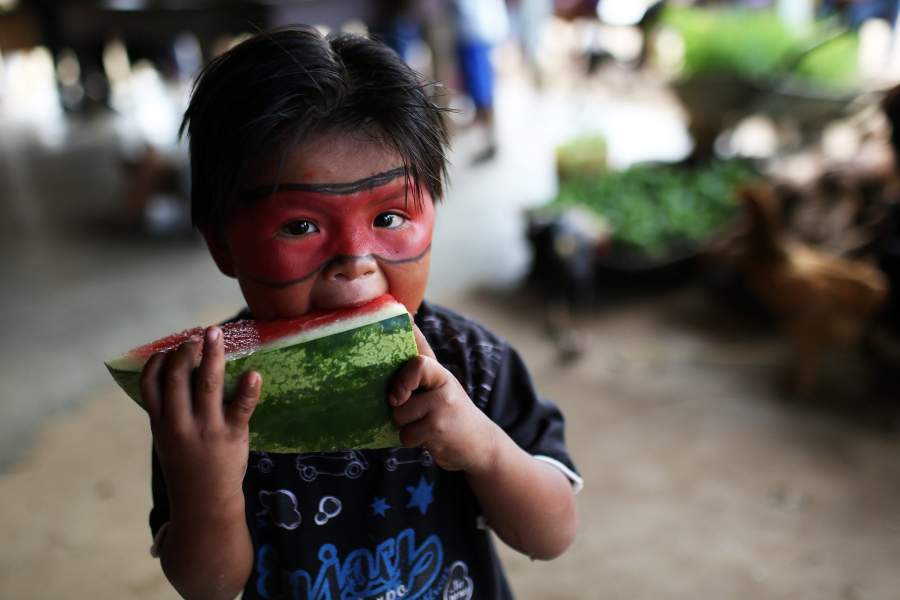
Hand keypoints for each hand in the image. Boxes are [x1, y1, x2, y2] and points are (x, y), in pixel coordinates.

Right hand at [140, 326, 259, 520]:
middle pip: (178, 377)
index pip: (150, 383)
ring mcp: (207, 428)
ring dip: (212, 354)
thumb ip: (167, 410)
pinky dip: (248, 389)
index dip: (158, 360)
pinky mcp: (232, 435)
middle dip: (186, 350)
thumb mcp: (166, 439)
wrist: (204, 503)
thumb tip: (174, 372)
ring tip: (216, 335)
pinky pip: (242, 407)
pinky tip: (254, 373)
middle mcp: (180, 423)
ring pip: (208, 383)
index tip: (169, 347)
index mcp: (160, 423)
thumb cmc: (187, 464)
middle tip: (198, 335)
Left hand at [389, 325, 498, 473]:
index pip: (418, 362)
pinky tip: (431, 438)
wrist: (480, 443)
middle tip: (416, 410)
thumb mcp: (439, 381)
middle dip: (398, 406)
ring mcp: (443, 406)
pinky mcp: (439, 429)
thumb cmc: (450, 410)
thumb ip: (421, 355)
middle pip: (398, 393)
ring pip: (400, 415)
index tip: (397, 393)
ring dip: (406, 427)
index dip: (402, 377)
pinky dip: (413, 441)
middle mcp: (444, 384)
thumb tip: (407, 315)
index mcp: (440, 372)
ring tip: (426, 425)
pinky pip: (407, 435)